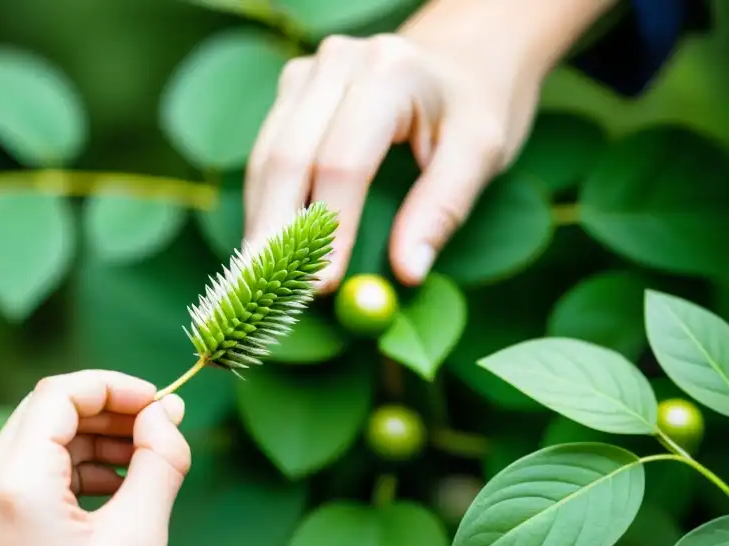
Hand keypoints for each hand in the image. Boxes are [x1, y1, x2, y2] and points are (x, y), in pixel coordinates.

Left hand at [0, 371, 190, 545]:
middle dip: (109, 412)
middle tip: (163, 430)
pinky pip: (30, 477)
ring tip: (147, 463)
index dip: (117, 387)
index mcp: (13, 482)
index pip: (61, 393)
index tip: (164, 405)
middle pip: (47, 413)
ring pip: (39, 442)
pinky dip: (73, 471)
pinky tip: (116, 491)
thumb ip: (159, 464)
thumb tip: (169, 414)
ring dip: (94, 441)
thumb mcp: (138, 540)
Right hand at [244, 0, 613, 291]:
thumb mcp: (482, 151)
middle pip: (289, 159)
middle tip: (271, 295)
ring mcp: (306, 73)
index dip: (329, 229)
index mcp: (390, 72)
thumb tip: (406, 272)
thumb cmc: (475, 106)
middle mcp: (337, 63)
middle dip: (276, 234)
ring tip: (259, 282)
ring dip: (260, 224)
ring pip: (265, 159)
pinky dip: (262, 206)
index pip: (345, 161)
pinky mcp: (290, 91)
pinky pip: (264, 155)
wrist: (461, 56)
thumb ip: (443, 209)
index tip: (322, 286)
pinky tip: (265, 249)